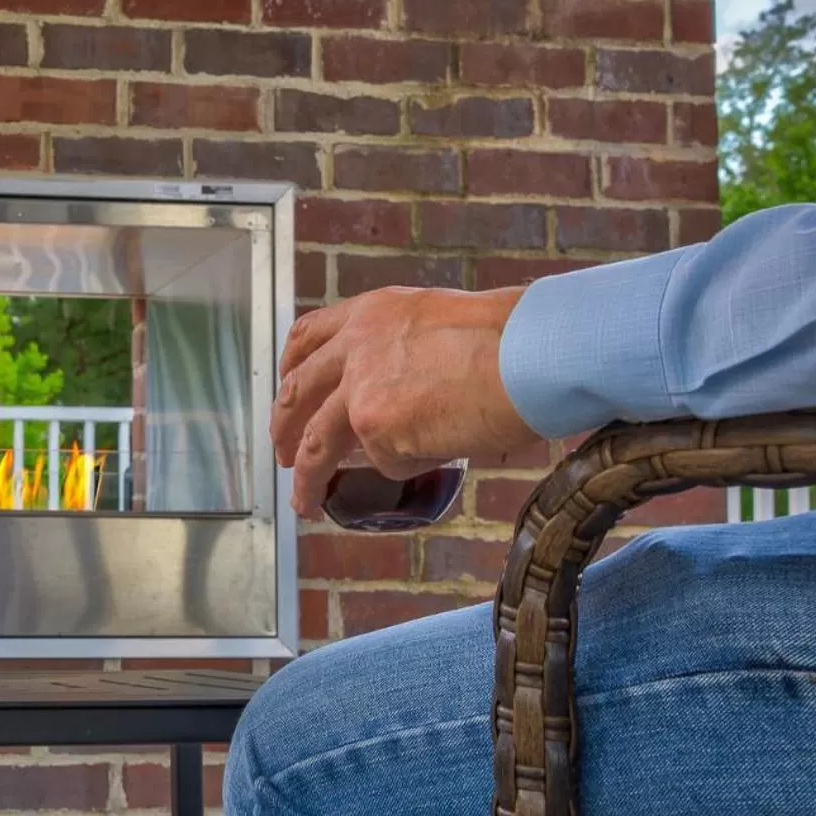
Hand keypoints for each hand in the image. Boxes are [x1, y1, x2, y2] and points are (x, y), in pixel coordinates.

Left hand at [272, 286, 541, 517]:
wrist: (533, 353)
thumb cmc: (515, 339)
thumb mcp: (443, 323)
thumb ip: (408, 351)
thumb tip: (406, 391)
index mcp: (372, 314)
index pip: (310, 335)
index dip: (292, 367)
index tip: (287, 388)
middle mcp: (356, 347)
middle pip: (298, 392)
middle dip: (283, 426)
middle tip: (281, 452)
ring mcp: (360, 389)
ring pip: (317, 443)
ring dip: (307, 477)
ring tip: (305, 502)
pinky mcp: (376, 429)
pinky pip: (388, 461)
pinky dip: (410, 465)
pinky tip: (441, 452)